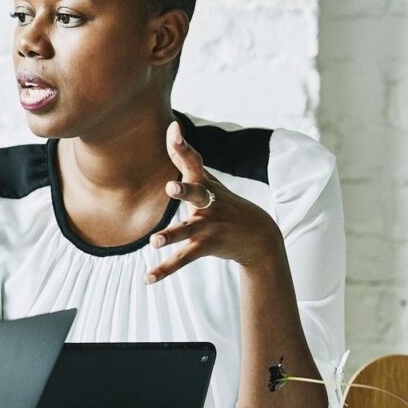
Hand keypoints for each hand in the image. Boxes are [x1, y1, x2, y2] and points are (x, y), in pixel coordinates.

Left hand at [145, 121, 284, 283]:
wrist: (260, 237)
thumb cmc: (225, 203)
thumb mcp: (209, 180)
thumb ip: (186, 157)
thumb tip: (171, 128)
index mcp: (206, 185)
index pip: (193, 162)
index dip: (182, 147)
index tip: (173, 130)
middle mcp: (209, 204)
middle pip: (197, 194)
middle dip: (185, 190)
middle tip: (171, 187)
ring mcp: (209, 226)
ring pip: (188, 230)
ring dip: (171, 235)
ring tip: (154, 241)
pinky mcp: (207, 246)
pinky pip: (183, 259)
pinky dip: (164, 269)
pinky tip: (146, 278)